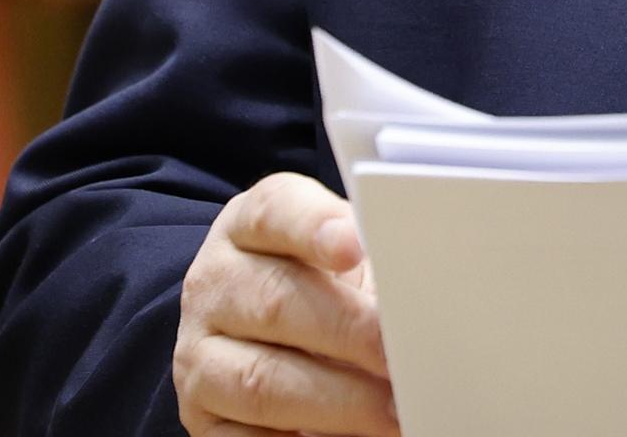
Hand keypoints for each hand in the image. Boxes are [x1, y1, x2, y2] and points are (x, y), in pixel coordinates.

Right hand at [174, 173, 401, 436]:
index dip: (314, 226)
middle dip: (350, 332)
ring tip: (393, 409)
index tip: (354, 246)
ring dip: (338, 400)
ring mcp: (200, 353)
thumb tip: (425, 286)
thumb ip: (377, 255)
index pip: (275, 213)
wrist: (270, 341)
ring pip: (262, 379)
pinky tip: (350, 436)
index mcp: (251, 225)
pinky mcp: (204, 417)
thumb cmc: (328, 287)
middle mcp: (215, 284)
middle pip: (276, 301)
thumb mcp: (349, 258)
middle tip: (403, 355)